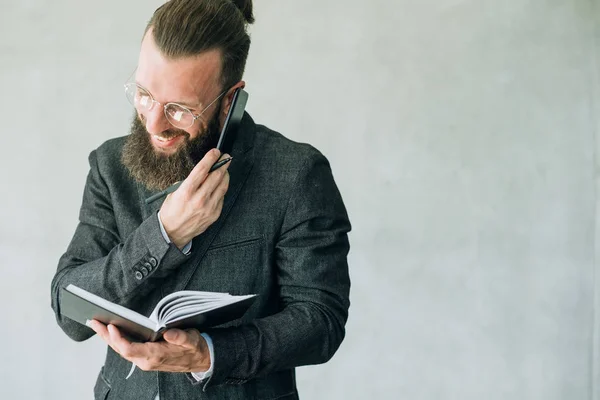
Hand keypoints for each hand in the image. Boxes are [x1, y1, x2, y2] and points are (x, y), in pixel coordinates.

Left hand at [88, 320, 210, 372]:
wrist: (199, 360)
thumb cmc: (194, 348)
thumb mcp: (191, 340)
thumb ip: (180, 337)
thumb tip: (168, 332)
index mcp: (155, 356)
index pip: (130, 349)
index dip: (118, 338)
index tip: (111, 326)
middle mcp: (146, 361)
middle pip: (120, 349)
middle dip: (106, 336)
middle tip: (94, 321)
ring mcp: (144, 360)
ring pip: (121, 350)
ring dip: (108, 337)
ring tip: (97, 323)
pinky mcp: (144, 357)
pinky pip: (126, 349)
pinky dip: (116, 340)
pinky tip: (110, 331)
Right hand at [160, 148, 230, 248]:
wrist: (172, 232)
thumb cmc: (172, 210)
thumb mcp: (175, 191)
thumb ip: (189, 181)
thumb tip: (204, 171)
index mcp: (186, 191)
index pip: (202, 170)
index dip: (211, 158)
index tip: (216, 152)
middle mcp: (199, 199)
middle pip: (216, 176)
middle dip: (223, 163)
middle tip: (226, 157)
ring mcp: (209, 207)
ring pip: (223, 186)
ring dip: (225, 174)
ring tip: (225, 168)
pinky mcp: (214, 214)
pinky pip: (222, 197)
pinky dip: (222, 188)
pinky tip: (220, 184)